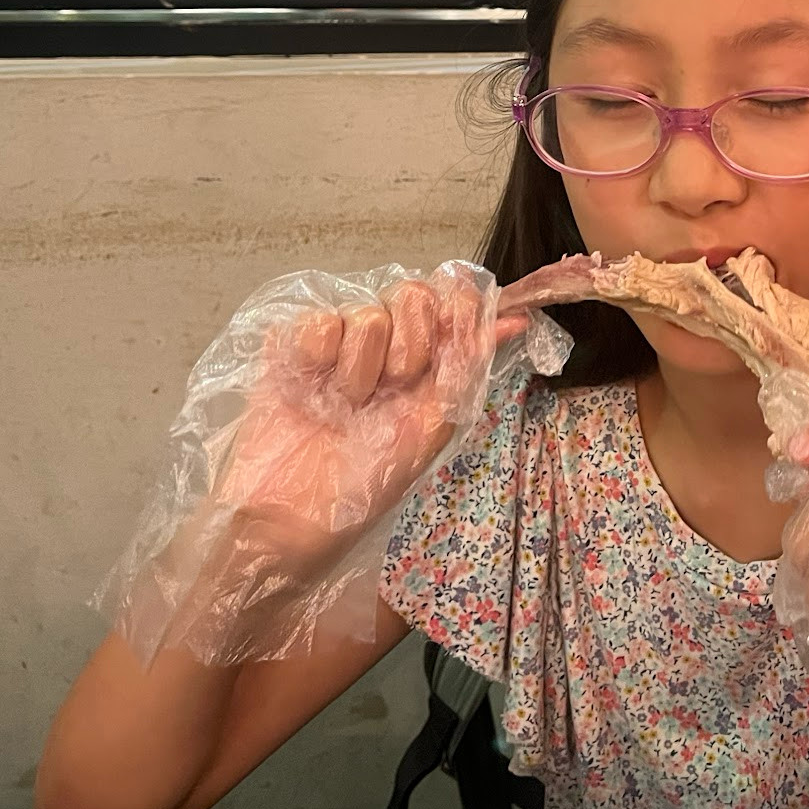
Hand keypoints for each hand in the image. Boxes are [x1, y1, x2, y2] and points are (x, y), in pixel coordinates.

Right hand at [210, 270, 525, 574]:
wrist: (293, 515)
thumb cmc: (368, 482)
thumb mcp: (433, 427)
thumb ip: (469, 367)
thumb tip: (518, 320)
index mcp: (426, 360)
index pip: (453, 298)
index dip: (459, 305)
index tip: (452, 332)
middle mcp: (385, 343)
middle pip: (412, 292)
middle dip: (411, 343)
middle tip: (392, 388)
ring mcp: (337, 340)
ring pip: (366, 311)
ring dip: (360, 367)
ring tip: (343, 407)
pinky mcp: (290, 343)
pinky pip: (317, 320)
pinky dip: (318, 357)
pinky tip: (310, 388)